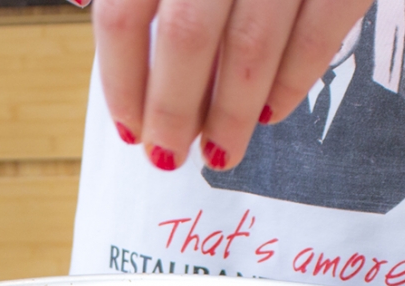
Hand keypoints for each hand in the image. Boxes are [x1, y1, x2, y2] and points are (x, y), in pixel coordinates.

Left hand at [91, 0, 374, 170]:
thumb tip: (84, 2)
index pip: (122, 11)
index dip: (120, 78)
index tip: (125, 123)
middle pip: (185, 37)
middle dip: (172, 109)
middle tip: (166, 152)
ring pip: (251, 48)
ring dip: (229, 113)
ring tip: (219, 150)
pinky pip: (320, 34)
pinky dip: (293, 83)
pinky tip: (271, 112)